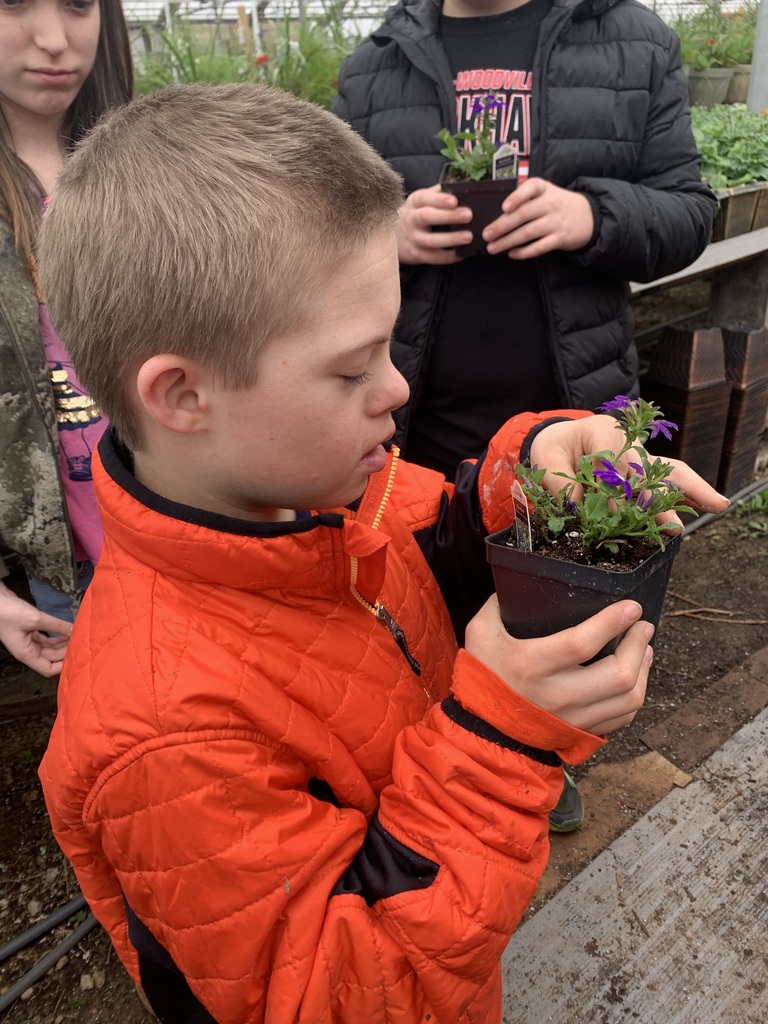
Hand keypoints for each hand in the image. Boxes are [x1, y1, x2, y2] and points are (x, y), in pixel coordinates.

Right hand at [0, 582, 71, 675]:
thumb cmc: (8, 612)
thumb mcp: (35, 619)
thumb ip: (56, 626)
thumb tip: (74, 630)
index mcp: (26, 654)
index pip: (48, 669)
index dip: (63, 667)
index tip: (77, 658)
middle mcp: (28, 650)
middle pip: (52, 658)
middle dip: (67, 652)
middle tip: (82, 644)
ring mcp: (28, 641)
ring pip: (50, 648)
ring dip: (63, 644)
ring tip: (78, 637)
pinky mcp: (30, 631)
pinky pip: (47, 638)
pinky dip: (57, 636)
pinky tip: (68, 631)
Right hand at [396, 185, 472, 264]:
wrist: (393, 236)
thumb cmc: (415, 215)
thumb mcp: (420, 201)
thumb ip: (437, 194)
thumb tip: (461, 190)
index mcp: (414, 202)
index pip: (425, 198)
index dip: (439, 199)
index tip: (455, 200)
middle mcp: (411, 219)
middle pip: (427, 217)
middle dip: (449, 216)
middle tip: (468, 215)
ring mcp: (413, 238)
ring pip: (430, 240)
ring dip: (451, 239)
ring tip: (468, 236)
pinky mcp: (416, 255)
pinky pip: (433, 257)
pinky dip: (448, 257)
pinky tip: (461, 254)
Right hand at [465, 595, 652, 734]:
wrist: (484, 728)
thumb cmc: (484, 676)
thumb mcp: (480, 634)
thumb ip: (496, 606)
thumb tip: (514, 585)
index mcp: (534, 664)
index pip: (583, 643)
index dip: (612, 622)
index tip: (632, 607)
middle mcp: (559, 694)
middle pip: (617, 674)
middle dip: (638, 645)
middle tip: (643, 625)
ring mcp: (574, 717)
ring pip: (628, 697)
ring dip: (643, 669)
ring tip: (644, 648)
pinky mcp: (583, 730)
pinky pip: (622, 716)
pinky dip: (635, 694)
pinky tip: (636, 675)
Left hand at [483, 177, 593, 257]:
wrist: (588, 216)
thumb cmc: (558, 204)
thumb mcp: (545, 192)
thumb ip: (525, 197)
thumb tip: (496, 213)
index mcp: (543, 188)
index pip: (530, 188)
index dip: (517, 197)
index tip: (504, 208)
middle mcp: (550, 203)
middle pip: (523, 214)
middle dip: (502, 226)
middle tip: (486, 235)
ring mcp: (555, 222)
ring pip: (528, 232)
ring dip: (508, 241)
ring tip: (492, 248)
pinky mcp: (560, 238)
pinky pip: (539, 247)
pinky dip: (524, 252)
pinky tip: (512, 254)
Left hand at [530, 414, 730, 533]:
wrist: (564, 438)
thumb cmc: (556, 447)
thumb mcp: (546, 458)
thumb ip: (559, 481)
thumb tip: (580, 506)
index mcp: (603, 432)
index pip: (614, 462)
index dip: (615, 488)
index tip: (616, 513)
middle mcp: (630, 442)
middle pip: (650, 468)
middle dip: (661, 496)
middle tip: (674, 522)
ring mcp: (642, 456)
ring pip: (671, 471)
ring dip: (692, 490)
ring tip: (717, 505)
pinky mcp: (647, 471)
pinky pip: (672, 480)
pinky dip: (690, 493)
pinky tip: (709, 506)